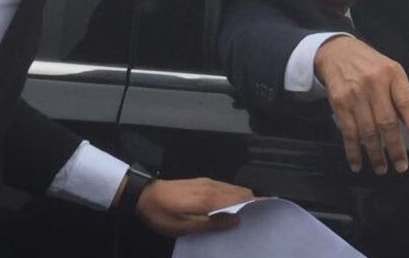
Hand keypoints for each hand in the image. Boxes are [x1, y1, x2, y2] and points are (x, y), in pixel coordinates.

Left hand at [136, 177, 253, 236]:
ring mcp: (207, 182)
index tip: (266, 213)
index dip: (256, 204)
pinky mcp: (201, 182)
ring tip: (242, 217)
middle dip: (250, 203)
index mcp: (211, 198)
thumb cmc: (162, 214)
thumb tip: (237, 220)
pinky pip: (223, 188)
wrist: (142, 196)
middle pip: (241, 191)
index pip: (242, 197)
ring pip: (232, 189)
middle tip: (253, 220)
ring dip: (240, 200)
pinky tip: (226, 208)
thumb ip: (212, 222)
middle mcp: (213, 186)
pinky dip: (230, 197)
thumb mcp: (184, 226)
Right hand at [314, 36, 408, 174]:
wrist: (338, 52)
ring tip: (382, 169)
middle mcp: (375, 84)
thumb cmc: (372, 67)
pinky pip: (348, 132)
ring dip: (375, 153)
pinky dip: (353, 151)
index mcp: (393, 75)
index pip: (407, 102)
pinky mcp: (339, 102)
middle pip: (386, 121)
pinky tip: (358, 163)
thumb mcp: (394, 77)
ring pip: (367, 130)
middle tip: (401, 167)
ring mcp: (355, 93)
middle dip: (394, 147)